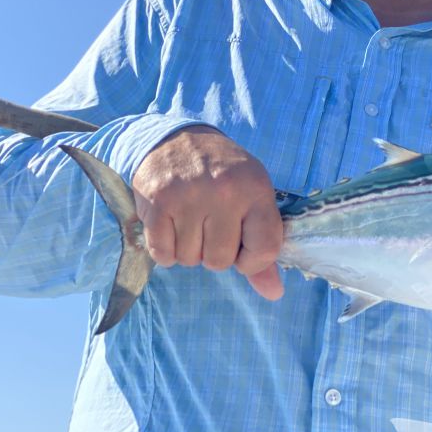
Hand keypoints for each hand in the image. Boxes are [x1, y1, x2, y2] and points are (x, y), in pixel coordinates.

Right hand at [131, 126, 283, 299]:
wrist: (175, 138)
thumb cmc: (222, 174)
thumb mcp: (252, 198)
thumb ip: (262, 247)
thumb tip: (274, 293)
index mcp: (256, 189)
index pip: (265, 250)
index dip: (252, 261)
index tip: (242, 248)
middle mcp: (224, 191)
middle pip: (220, 261)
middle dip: (214, 252)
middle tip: (209, 224)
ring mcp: (189, 195)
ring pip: (190, 259)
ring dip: (188, 248)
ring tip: (189, 219)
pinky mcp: (158, 201)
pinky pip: (163, 254)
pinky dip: (164, 248)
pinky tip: (169, 224)